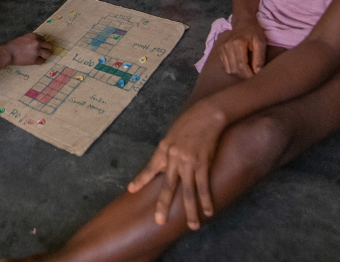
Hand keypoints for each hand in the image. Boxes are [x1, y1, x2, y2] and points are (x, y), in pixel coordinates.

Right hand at [3, 33, 52, 65]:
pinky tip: (36, 60)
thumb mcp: (24, 38)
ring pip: (48, 53)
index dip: (42, 42)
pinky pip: (42, 61)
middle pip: (49, 45)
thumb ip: (32, 39)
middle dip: (48, 48)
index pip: (44, 38)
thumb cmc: (14, 45)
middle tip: (45, 51)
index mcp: (34, 36)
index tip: (39, 45)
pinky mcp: (34, 60)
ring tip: (42, 56)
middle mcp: (37, 43)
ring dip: (46, 55)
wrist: (8, 53)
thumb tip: (40, 43)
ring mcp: (37, 51)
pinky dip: (40, 61)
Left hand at [127, 102, 226, 229]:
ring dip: (190, 210)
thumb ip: (167, 151)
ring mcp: (189, 161)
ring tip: (193, 226)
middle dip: (163, 204)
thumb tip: (163, 166)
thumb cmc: (189, 123)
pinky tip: (208, 211)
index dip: (141, 179)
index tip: (131, 190)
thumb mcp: (171, 135)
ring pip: (188, 190)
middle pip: (168, 185)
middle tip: (159, 221)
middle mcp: (174, 157)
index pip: (150, 167)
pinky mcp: (203, 162)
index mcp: (164, 149)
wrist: (206, 114)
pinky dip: (206, 199)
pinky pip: (204, 185)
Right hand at [216, 19, 266, 78]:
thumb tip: (257, 72)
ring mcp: (222, 49)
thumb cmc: (254, 32)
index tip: (256, 77)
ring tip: (247, 69)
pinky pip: (226, 66)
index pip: (241, 65)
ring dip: (239, 73)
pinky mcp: (220, 51)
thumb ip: (260, 57)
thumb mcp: (261, 42)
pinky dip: (234, 69)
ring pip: (229, 70)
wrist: (243, 22)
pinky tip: (240, 65)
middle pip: (234, 69)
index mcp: (237, 43)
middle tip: (253, 74)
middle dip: (244, 75)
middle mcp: (227, 46)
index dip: (249, 74)